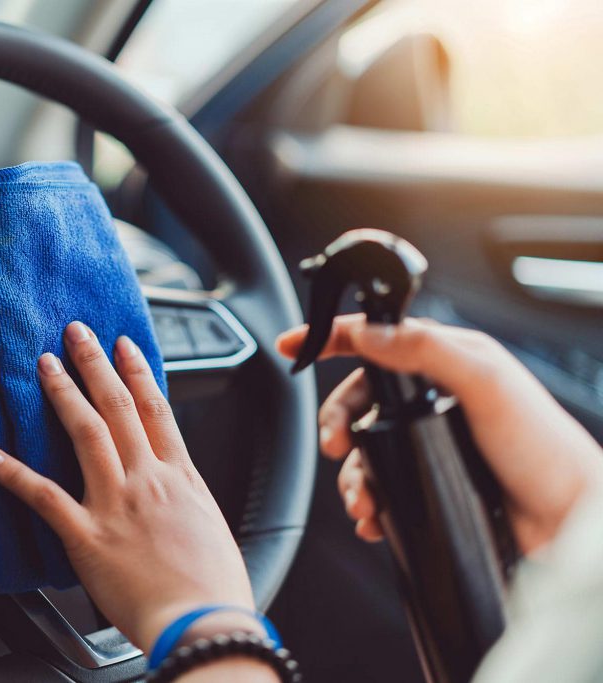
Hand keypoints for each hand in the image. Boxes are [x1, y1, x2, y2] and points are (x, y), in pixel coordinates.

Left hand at [0, 321, 263, 653]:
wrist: (205, 624)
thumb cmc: (215, 587)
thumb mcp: (211, 528)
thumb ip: (187, 501)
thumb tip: (175, 489)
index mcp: (182, 478)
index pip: (156, 409)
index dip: (138, 371)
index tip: (124, 345)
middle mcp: (148, 479)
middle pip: (119, 406)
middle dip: (96, 363)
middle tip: (76, 332)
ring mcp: (116, 503)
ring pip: (85, 432)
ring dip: (63, 392)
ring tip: (44, 364)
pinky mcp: (87, 535)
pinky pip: (43, 495)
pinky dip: (12, 472)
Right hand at [276, 314, 602, 553]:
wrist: (571, 520)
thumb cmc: (543, 447)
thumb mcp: (485, 382)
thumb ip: (425, 348)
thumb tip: (370, 330)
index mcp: (445, 361)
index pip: (375, 337)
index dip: (330, 337)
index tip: (291, 344)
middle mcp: (433, 398)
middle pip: (357, 398)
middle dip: (335, 422)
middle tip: (335, 446)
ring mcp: (430, 441)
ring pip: (365, 448)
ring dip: (351, 475)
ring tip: (361, 499)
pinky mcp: (429, 481)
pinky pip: (381, 485)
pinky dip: (368, 503)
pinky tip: (373, 518)